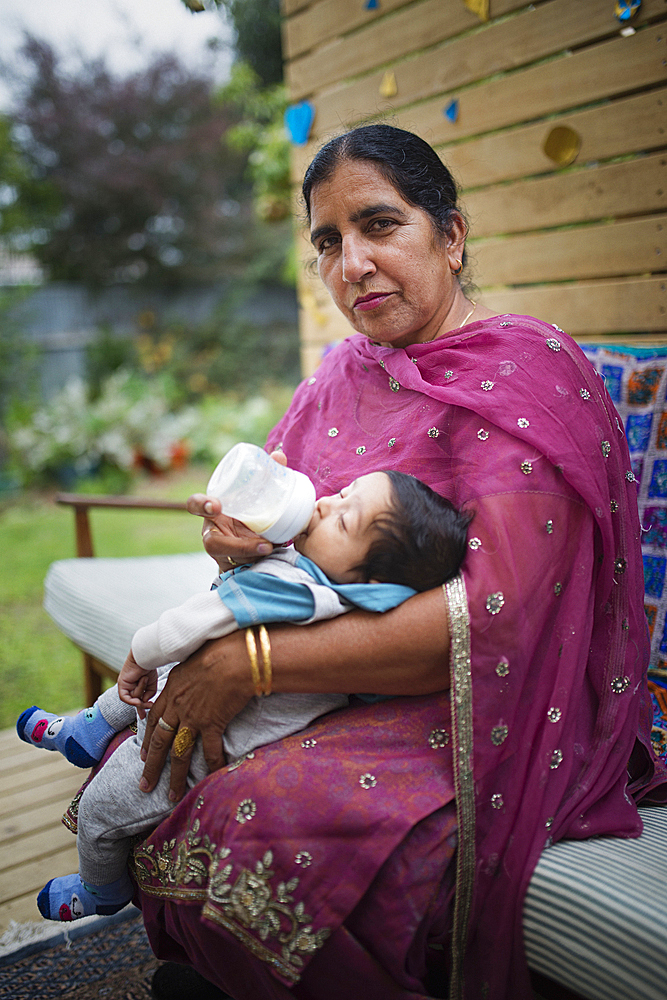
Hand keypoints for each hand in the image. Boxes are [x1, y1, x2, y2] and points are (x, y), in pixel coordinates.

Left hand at [118, 651, 157, 718]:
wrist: (146, 658)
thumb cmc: (149, 668)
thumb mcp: (152, 685)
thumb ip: (148, 694)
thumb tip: (144, 702)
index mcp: (137, 686)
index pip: (137, 700)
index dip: (140, 709)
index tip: (143, 717)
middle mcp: (130, 687)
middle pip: (135, 701)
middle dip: (140, 707)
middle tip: (147, 710)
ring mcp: (125, 686)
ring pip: (132, 698)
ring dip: (140, 691)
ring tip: (144, 679)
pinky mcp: (121, 684)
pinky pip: (125, 697)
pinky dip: (131, 700)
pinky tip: (138, 699)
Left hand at [139, 631, 253, 801]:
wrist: (232, 657)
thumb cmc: (217, 651)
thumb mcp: (193, 659)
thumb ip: (189, 674)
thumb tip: (193, 675)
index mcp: (171, 691)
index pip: (153, 720)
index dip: (146, 740)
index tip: (142, 755)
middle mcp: (177, 707)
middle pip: (159, 742)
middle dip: (151, 766)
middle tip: (144, 785)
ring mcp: (193, 718)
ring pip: (179, 753)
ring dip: (175, 777)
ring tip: (171, 795)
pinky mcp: (211, 724)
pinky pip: (210, 751)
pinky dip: (212, 766)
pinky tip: (212, 778)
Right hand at [187, 450, 287, 570]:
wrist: (255, 541)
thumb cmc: (249, 513)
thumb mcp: (255, 496)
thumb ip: (266, 477)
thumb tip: (278, 456)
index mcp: (212, 511)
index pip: (195, 505)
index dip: (201, 505)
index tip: (215, 505)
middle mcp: (212, 532)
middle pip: (212, 542)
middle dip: (235, 545)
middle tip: (263, 544)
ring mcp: (220, 553)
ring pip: (230, 560)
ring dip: (251, 556)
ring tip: (272, 550)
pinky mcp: (230, 567)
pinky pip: (239, 570)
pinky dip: (256, 563)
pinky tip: (272, 557)